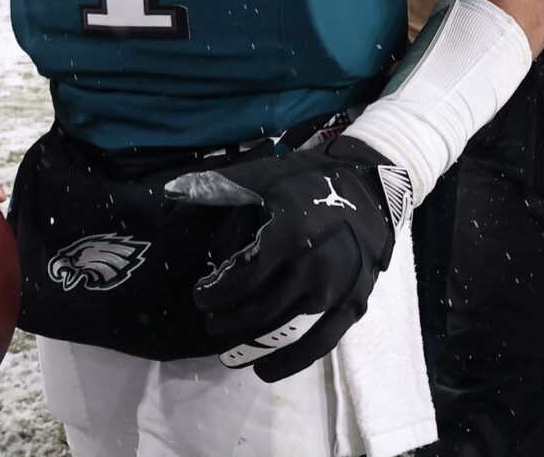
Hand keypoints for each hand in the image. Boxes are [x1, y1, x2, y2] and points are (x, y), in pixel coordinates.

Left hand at [165, 137, 404, 381]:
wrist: (370, 192)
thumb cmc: (310, 183)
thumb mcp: (266, 175)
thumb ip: (221, 186)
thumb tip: (173, 189)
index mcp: (290, 233)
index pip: (243, 277)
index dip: (216, 293)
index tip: (201, 297)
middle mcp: (315, 265)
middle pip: (261, 309)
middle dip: (229, 321)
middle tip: (212, 322)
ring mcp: (337, 290)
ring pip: (286, 332)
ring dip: (253, 347)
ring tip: (230, 351)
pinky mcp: (354, 306)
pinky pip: (319, 344)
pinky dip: (289, 362)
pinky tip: (265, 369)